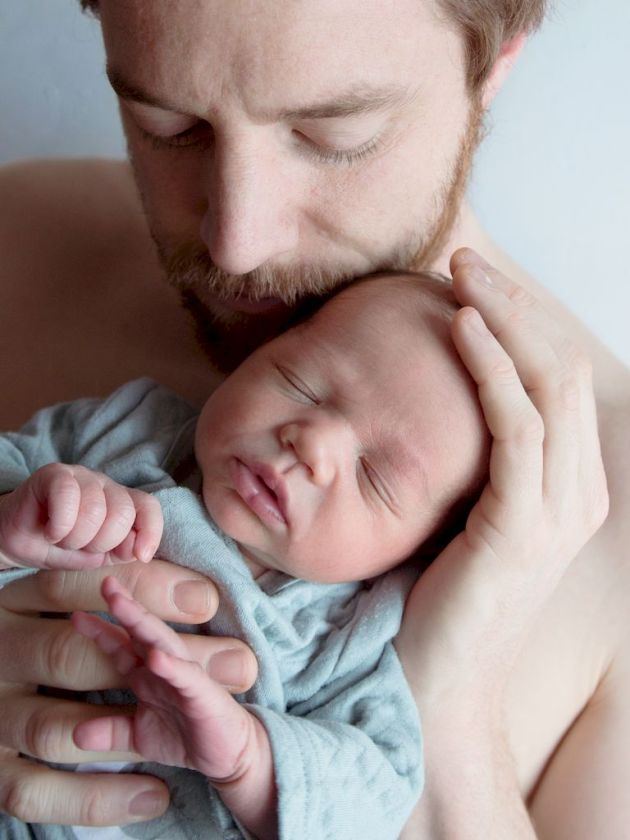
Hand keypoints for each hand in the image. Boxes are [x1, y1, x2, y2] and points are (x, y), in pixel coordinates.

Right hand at [0, 463, 162, 569]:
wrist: (16, 541)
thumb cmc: (59, 547)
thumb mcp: (95, 557)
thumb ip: (120, 551)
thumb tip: (138, 548)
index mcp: (122, 504)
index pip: (148, 508)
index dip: (151, 531)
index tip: (141, 556)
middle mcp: (106, 486)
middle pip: (123, 512)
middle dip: (102, 542)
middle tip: (80, 547)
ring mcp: (82, 476)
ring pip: (95, 509)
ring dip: (76, 537)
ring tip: (62, 539)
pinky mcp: (55, 474)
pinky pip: (67, 496)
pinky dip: (60, 526)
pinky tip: (51, 532)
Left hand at [0, 560, 257, 825]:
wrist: (230, 753)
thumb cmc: (186, 735)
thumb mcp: (139, 736)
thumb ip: (110, 731)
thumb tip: (74, 735)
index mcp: (147, 674)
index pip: (120, 646)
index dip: (98, 630)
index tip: (75, 614)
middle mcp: (165, 666)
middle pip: (141, 631)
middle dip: (123, 607)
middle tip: (106, 583)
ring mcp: (185, 676)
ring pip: (162, 642)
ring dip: (142, 623)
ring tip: (121, 605)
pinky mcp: (204, 693)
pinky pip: (185, 676)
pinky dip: (171, 666)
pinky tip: (155, 656)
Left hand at [397, 248, 608, 708]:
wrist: (433, 685)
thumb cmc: (435, 597)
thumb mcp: (461, 512)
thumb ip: (471, 458)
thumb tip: (440, 392)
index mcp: (566, 485)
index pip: (557, 377)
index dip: (521, 318)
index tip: (470, 278)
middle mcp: (577, 492)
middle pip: (562, 367)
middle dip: (515, 303)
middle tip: (464, 257)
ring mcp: (557, 512)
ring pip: (547, 385)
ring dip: (504, 318)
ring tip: (459, 273)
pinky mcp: (521, 528)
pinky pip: (515, 427)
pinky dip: (492, 369)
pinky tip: (459, 327)